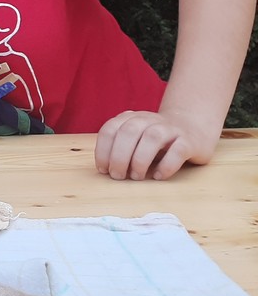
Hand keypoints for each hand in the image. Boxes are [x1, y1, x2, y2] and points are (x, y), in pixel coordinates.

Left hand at [93, 109, 216, 179]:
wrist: (192, 128)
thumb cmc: (156, 140)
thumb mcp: (135, 138)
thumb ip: (120, 146)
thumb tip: (105, 169)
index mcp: (131, 118)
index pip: (110, 129)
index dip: (103, 150)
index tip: (103, 169)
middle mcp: (149, 120)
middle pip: (129, 132)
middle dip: (119, 156)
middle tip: (118, 176)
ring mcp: (170, 129)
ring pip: (152, 138)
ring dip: (140, 160)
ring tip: (136, 177)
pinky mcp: (190, 141)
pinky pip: (178, 150)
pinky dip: (167, 165)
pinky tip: (158, 176)